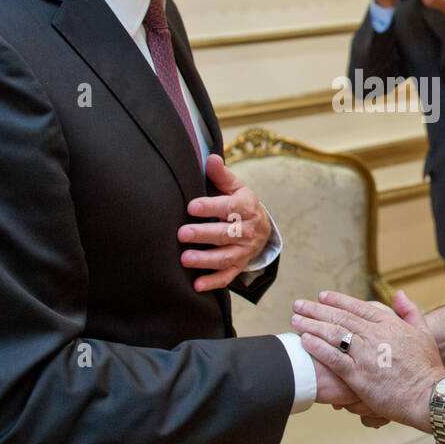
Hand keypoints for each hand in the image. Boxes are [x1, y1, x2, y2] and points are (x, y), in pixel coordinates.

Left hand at [178, 154, 271, 292]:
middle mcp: (246, 231)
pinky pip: (227, 277)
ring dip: (205, 260)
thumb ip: (221, 176)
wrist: (262, 230)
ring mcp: (243, 251)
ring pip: (225, 257)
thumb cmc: (242, 206)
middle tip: (182, 233)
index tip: (191, 206)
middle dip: (204, 234)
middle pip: (226, 234)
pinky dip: (213, 282)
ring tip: (185, 258)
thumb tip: (211, 158)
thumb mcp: (236, 188)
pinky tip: (196, 285)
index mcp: (246, 208)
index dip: (210, 207)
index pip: (229, 207)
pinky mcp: (238, 267)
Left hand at [293, 289, 443, 431]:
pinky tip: (304, 340)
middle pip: (340, 317)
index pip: (357, 307)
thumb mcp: (424, 333)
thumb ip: (410, 311)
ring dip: (311, 325)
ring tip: (295, 320)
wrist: (430, 396)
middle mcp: (376, 335)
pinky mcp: (359, 375)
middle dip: (316, 309)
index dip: (337, 300)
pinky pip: (333, 357)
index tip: (321, 296)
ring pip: (333, 334)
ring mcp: (366, 355)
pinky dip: (317, 347)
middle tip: (299, 304)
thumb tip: (399, 294)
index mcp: (390, 323)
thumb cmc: (428, 368)